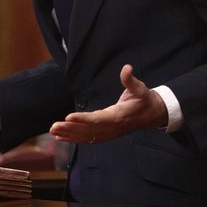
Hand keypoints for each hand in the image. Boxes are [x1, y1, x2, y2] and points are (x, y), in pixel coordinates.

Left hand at [49, 64, 167, 143]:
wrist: (152, 115)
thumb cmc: (144, 100)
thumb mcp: (140, 88)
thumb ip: (130, 80)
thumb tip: (127, 68)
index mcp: (118, 116)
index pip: (98, 119)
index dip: (83, 119)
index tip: (68, 117)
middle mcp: (112, 128)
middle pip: (88, 130)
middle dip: (70, 128)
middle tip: (54, 126)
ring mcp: (109, 133)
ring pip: (86, 136)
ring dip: (69, 134)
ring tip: (53, 130)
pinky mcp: (106, 135)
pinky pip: (88, 138)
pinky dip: (74, 138)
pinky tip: (61, 137)